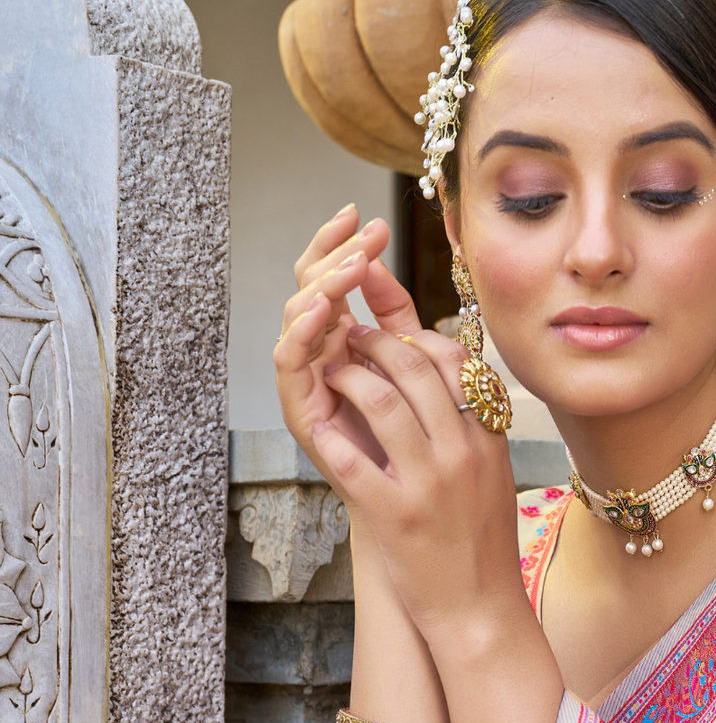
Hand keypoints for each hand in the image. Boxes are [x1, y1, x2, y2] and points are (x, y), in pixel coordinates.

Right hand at [275, 206, 421, 473]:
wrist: (415, 505)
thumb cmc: (418, 438)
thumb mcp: (416, 365)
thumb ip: (399, 318)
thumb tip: (381, 261)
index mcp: (347, 333)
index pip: (335, 275)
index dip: (346, 243)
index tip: (372, 217)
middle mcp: (320, 351)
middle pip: (311, 285)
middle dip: (335, 252)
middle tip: (364, 230)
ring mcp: (306, 377)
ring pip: (299, 315)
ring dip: (324, 285)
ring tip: (351, 266)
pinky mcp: (299, 407)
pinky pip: (290, 360)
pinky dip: (302, 331)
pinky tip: (322, 309)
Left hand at [314, 323, 526, 641]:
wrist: (481, 609)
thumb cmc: (482, 543)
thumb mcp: (492, 475)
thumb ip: (474, 429)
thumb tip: (451, 383)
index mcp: (488, 439)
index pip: (454, 361)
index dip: (415, 337)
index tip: (391, 333)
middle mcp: (462, 453)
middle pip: (413, 370)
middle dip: (373, 344)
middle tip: (350, 339)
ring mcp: (429, 484)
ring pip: (382, 404)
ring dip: (348, 380)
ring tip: (332, 374)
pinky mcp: (396, 516)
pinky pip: (353, 462)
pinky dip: (331, 438)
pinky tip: (320, 428)